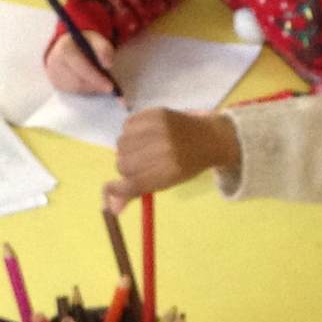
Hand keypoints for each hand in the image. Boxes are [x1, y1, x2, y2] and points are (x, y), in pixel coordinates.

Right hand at [44, 30, 116, 94]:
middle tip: (110, 88)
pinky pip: (74, 91)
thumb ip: (104, 48)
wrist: (68, 46)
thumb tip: (108, 64)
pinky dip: (86, 89)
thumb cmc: (84, 43)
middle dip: (96, 85)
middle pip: (78, 81)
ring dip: (92, 87)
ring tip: (102, 83)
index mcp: (64, 48)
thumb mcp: (96, 40)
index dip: (96, 77)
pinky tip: (92, 83)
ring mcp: (54, 75)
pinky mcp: (57, 84)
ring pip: (77, 88)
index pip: (81, 66)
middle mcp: (55, 62)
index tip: (110, 86)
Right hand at [104, 109, 239, 209]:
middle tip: (138, 164)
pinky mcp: (156, 113)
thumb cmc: (185, 165)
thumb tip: (111, 209)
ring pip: (120, 144)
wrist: (209, 137)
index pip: (131, 185)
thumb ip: (137, 193)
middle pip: (122, 165)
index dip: (117, 189)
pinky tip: (145, 133)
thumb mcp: (165, 183)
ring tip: (143, 147)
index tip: (114, 188)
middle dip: (126, 167)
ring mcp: (160, 129)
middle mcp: (163, 151)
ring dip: (127, 148)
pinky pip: (126, 125)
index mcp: (168, 173)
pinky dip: (131, 131)